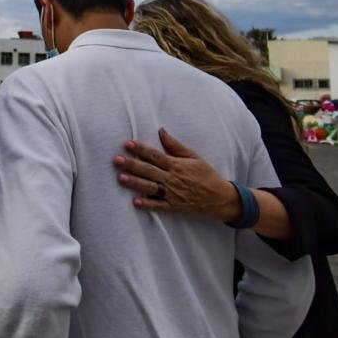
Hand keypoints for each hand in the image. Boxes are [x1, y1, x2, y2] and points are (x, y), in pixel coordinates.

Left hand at [112, 128, 241, 222]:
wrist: (220, 198)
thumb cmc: (206, 175)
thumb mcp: (194, 157)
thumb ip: (176, 145)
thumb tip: (161, 131)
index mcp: (176, 165)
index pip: (155, 155)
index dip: (140, 149)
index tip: (127, 143)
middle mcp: (172, 179)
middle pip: (149, 170)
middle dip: (132, 164)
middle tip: (116, 160)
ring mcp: (173, 194)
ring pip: (150, 187)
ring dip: (135, 183)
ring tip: (121, 178)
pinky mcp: (174, 207)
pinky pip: (159, 206)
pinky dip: (147, 204)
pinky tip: (135, 202)